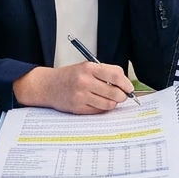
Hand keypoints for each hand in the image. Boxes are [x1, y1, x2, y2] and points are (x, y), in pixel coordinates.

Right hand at [12, 62, 133, 113]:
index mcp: (89, 68)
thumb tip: (124, 83)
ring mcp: (81, 96)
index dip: (126, 83)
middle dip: (122, 96)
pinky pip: (98, 111)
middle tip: (123, 96)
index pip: (115, 76)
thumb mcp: (86, 66)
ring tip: (111, 99)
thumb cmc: (70, 75)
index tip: (129, 88)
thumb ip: (105, 72)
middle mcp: (84, 81)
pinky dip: (103, 108)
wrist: (49, 85)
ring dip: (113, 103)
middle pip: (114, 92)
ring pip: (108, 104)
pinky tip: (99, 103)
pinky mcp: (78, 108)